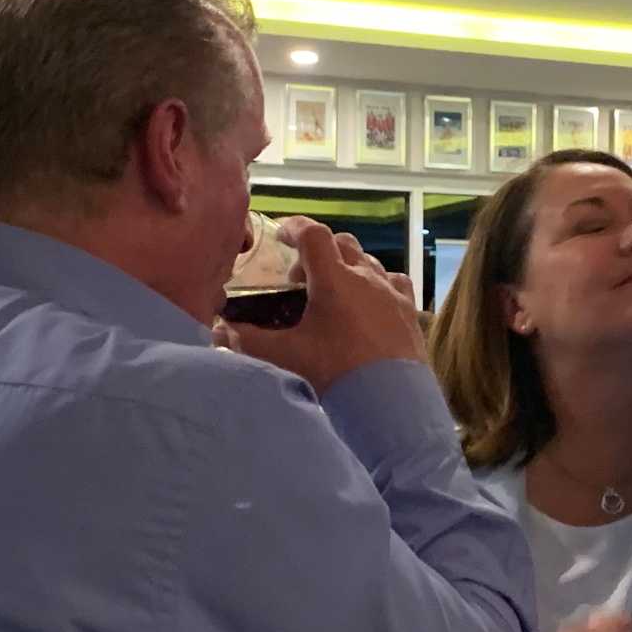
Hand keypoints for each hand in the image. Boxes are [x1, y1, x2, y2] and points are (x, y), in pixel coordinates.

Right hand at [220, 219, 426, 391]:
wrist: (389, 403)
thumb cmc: (334, 373)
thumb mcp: (285, 357)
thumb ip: (248, 341)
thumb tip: (221, 331)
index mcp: (334, 279)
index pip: (313, 234)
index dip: (294, 227)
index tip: (280, 235)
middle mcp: (366, 276)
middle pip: (342, 242)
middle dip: (318, 251)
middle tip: (299, 278)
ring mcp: (392, 292)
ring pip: (369, 261)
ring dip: (347, 266)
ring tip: (332, 292)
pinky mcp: (410, 312)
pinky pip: (394, 282)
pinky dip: (377, 283)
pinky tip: (369, 303)